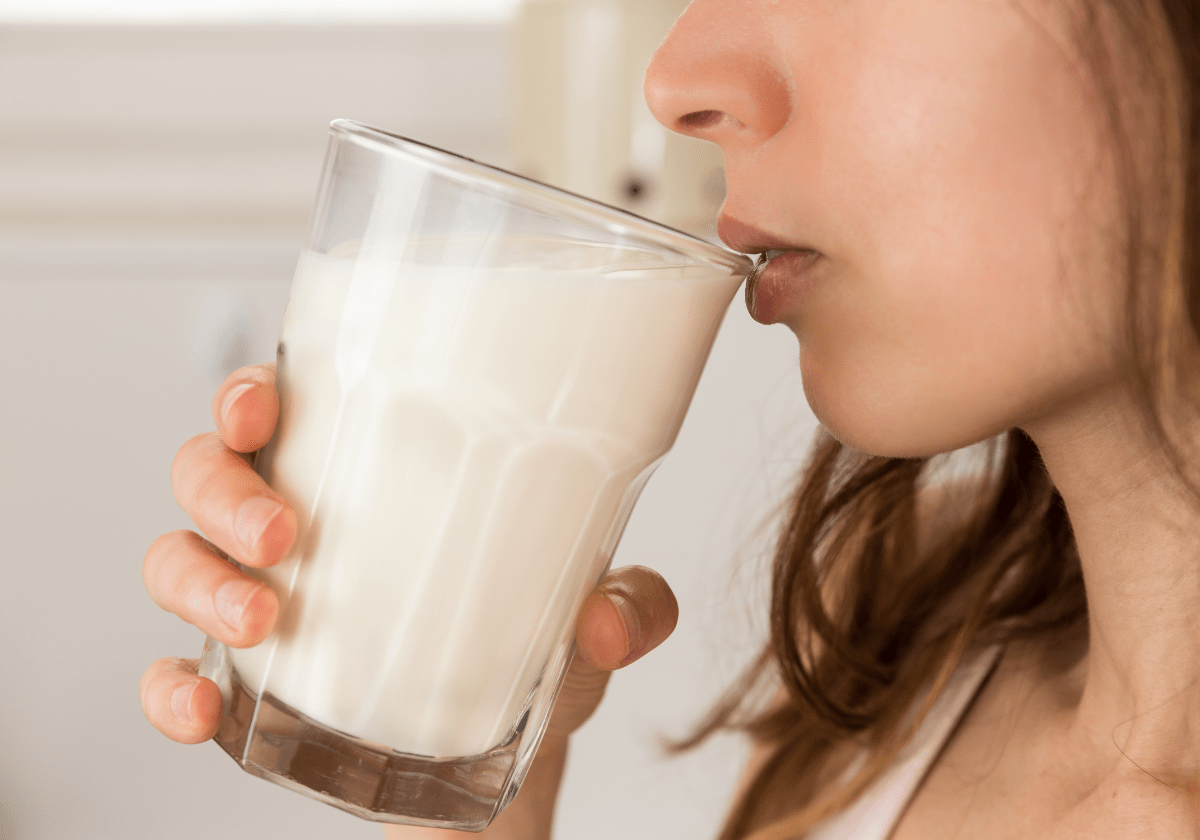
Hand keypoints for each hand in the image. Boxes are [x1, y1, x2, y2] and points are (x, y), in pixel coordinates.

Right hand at [140, 364, 678, 835]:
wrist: (505, 744)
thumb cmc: (526, 638)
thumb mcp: (587, 607)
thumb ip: (628, 606)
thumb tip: (611, 623)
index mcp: (364, 469)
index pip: (286, 403)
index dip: (251, 393)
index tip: (264, 406)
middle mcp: (295, 520)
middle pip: (208, 471)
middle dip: (224, 493)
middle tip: (283, 532)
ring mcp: (258, 597)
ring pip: (176, 560)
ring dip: (200, 582)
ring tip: (262, 618)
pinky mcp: (245, 683)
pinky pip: (174, 673)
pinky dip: (170, 689)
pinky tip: (202, 707)